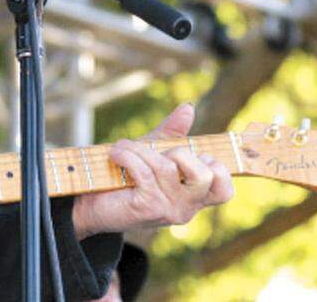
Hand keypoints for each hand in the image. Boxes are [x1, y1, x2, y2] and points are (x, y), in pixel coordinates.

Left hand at [71, 103, 233, 238]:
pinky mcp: (148, 208)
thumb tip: (188, 108)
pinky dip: (127, 156)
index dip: (214, 166)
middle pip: (205, 176)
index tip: (186, 153)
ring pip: (167, 168)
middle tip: (158, 153)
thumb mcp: (152, 152)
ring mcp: (169, 209)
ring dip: (140, 150)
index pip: (224, 189)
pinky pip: (144, 172)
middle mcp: (187, 207)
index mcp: (194, 197)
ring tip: (123, 148)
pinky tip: (115, 154)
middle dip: (180, 153)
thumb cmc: (126, 177)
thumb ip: (172, 133)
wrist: (92, 203)